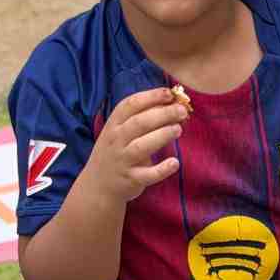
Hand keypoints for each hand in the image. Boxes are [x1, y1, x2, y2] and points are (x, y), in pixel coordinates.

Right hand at [83, 88, 185, 204]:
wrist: (98, 186)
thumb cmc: (115, 152)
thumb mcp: (119, 132)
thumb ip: (140, 118)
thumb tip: (170, 103)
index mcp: (113, 124)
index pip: (130, 105)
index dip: (150, 97)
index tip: (168, 93)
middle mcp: (116, 141)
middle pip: (139, 123)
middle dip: (162, 114)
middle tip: (181, 111)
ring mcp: (123, 160)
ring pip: (142, 146)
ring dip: (162, 135)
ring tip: (178, 129)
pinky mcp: (131, 179)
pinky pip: (147, 175)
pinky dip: (162, 169)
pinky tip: (174, 163)